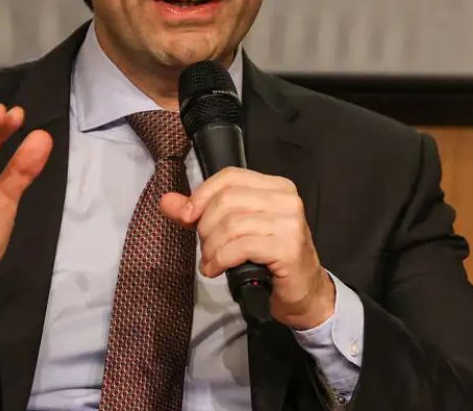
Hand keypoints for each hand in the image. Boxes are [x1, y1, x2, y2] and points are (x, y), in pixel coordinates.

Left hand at [159, 167, 334, 329]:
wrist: (304, 294)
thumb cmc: (269, 261)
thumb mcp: (234, 231)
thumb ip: (200, 213)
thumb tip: (167, 201)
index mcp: (276, 187)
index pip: (229, 177)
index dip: (202, 195)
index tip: (187, 217)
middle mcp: (286, 199)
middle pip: (227, 200)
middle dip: (206, 227)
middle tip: (205, 249)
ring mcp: (290, 223)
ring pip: (231, 224)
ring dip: (212, 247)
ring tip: (210, 262)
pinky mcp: (288, 248)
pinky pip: (240, 247)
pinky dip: (220, 259)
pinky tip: (217, 269)